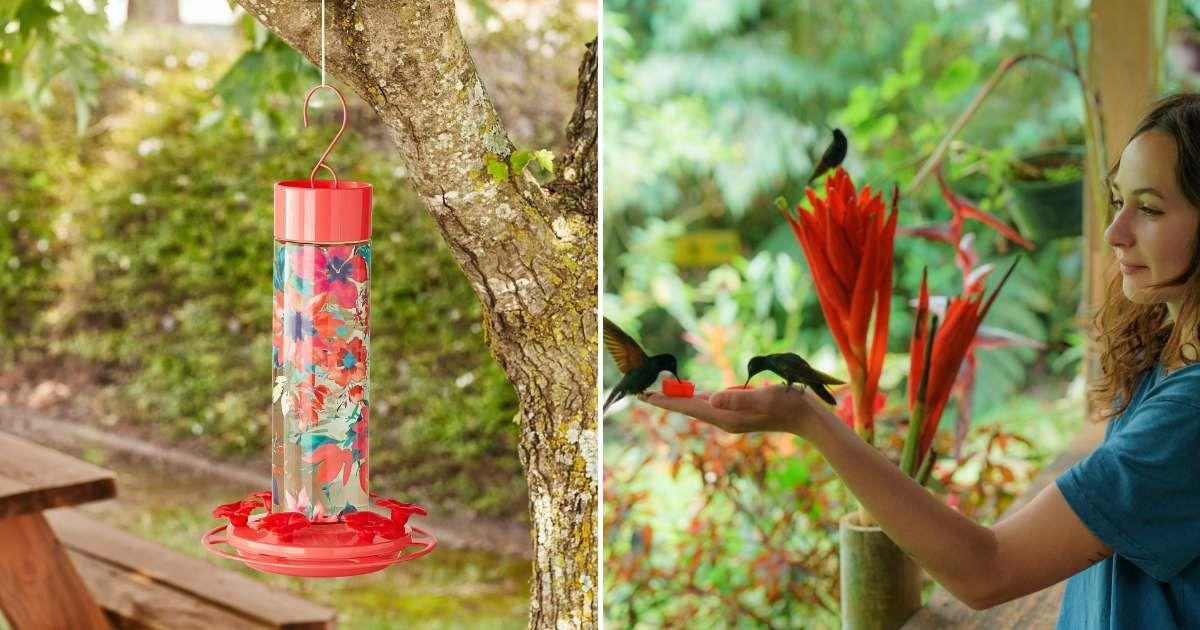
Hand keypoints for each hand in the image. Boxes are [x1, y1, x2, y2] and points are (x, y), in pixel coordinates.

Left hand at [637, 384, 824, 435]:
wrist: (808, 418)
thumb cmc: (788, 404)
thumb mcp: (763, 398)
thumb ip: (737, 399)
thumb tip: (710, 400)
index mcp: (727, 417)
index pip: (689, 408)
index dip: (667, 401)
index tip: (645, 396)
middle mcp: (726, 420)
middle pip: (689, 409)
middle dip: (667, 401)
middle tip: (642, 394)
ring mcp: (732, 418)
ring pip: (699, 407)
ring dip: (680, 400)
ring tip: (661, 393)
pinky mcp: (739, 413)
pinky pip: (711, 406)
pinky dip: (696, 399)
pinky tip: (692, 396)